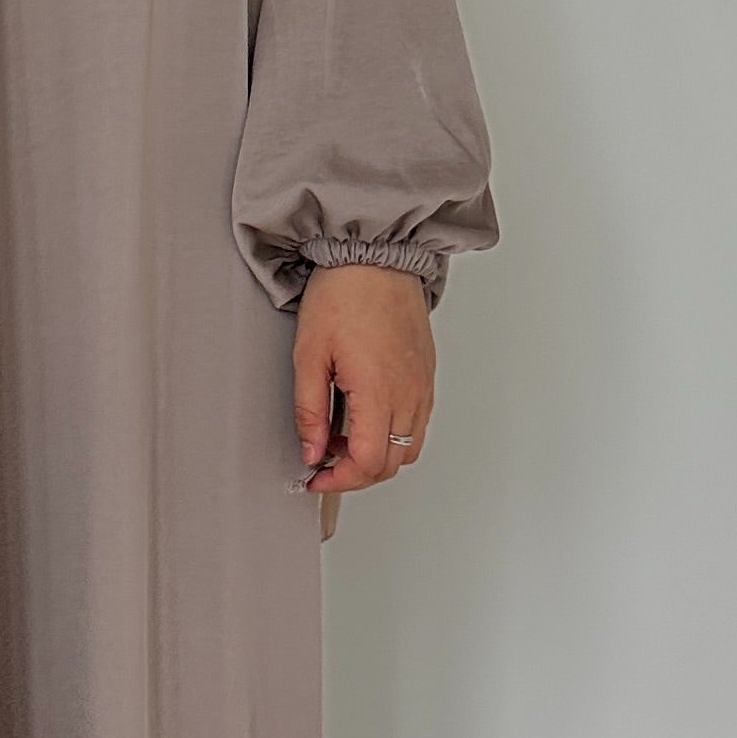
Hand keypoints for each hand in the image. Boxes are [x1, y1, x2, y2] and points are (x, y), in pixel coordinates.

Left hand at [294, 261, 434, 495]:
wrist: (376, 257)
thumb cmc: (343, 295)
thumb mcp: (309, 355)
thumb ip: (309, 411)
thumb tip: (311, 451)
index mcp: (379, 390)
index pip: (369, 462)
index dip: (339, 480)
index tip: (316, 476)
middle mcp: (409, 393)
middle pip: (393, 464)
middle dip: (356, 473)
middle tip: (324, 461)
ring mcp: (423, 385)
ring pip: (409, 448)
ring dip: (377, 455)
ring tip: (342, 438)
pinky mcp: (427, 375)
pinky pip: (416, 423)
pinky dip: (392, 434)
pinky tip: (364, 417)